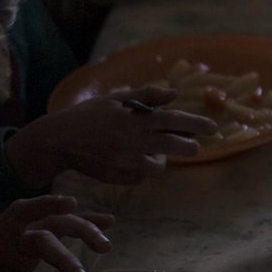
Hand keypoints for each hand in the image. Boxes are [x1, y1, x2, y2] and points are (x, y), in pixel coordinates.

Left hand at [0, 195, 115, 271]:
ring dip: (86, 230)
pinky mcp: (33, 254)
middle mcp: (12, 236)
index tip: (69, 205)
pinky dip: (86, 229)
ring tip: (107, 245)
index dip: (44, 207)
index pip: (20, 215)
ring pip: (60, 227)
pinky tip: (109, 227)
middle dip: (75, 233)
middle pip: (49, 225)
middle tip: (98, 253)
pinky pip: (63, 237)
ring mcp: (24, 244)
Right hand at [6, 88, 209, 186]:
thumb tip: (174, 93)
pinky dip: (141, 170)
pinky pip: (139, 178)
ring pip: (158, 167)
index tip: (214, 128)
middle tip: (193, 145)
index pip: (174, 120)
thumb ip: (146, 96)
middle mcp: (133, 140)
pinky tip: (134, 160)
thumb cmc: (88, 115)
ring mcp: (125, 161)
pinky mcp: (116, 176)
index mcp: (134, 118)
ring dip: (162, 159)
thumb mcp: (116, 99)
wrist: (58, 140)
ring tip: (155, 151)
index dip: (197, 124)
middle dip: (189, 146)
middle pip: (174, 146)